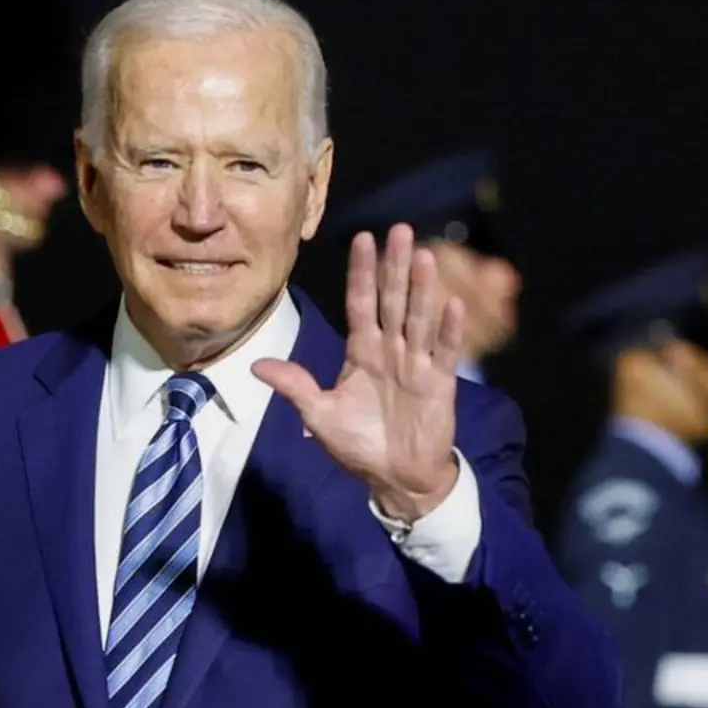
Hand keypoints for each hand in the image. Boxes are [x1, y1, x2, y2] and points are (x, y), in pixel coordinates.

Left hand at [252, 224, 463, 520]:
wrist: (394, 478)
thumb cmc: (359, 444)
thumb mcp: (319, 415)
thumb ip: (294, 386)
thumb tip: (256, 365)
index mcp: (361, 352)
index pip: (360, 303)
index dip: (361, 272)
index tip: (362, 238)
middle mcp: (390, 350)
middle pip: (392, 300)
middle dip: (395, 266)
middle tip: (401, 230)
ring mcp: (416, 364)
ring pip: (418, 318)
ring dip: (422, 288)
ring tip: (424, 256)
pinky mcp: (439, 383)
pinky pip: (444, 352)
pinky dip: (448, 329)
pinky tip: (452, 304)